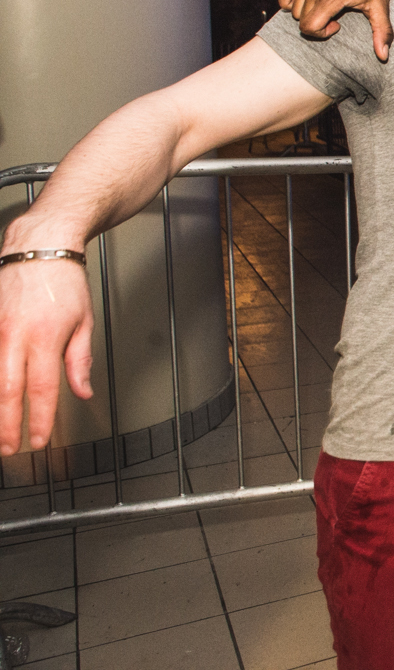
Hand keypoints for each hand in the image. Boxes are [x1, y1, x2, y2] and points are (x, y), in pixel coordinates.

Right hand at [0, 260, 94, 454]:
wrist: (39, 248)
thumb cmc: (64, 281)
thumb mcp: (84, 321)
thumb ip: (79, 360)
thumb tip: (82, 392)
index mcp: (45, 338)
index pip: (43, 390)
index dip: (40, 420)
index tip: (40, 440)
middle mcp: (14, 336)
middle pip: (7, 391)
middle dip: (8, 425)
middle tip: (10, 448)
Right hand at [276, 0, 393, 60]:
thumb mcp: (380, 7)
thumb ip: (381, 32)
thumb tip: (384, 56)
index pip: (309, 27)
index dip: (321, 33)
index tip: (337, 26)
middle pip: (301, 20)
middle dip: (316, 25)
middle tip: (335, 17)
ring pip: (293, 9)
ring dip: (306, 14)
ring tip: (325, 8)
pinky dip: (288, 0)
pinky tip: (304, 2)